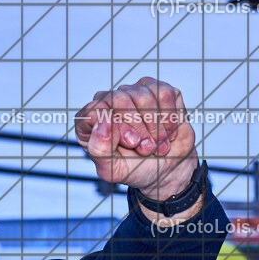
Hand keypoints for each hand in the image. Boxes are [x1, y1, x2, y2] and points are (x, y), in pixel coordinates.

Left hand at [75, 77, 198, 201]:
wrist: (167, 168)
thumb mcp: (113, 170)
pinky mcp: (154, 89)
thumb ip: (100, 149)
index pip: (94, 110)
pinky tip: (168, 129)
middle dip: (139, 127)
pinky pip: (163, 93)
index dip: (116, 126)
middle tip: (147, 148)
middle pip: (119, 99)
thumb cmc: (135, 169)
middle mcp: (107, 104)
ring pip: (142, 96)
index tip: (132, 143)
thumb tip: (103, 120)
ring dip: (155, 125)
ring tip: (158, 144)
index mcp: (90, 123)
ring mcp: (131, 93)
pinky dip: (169, 115)